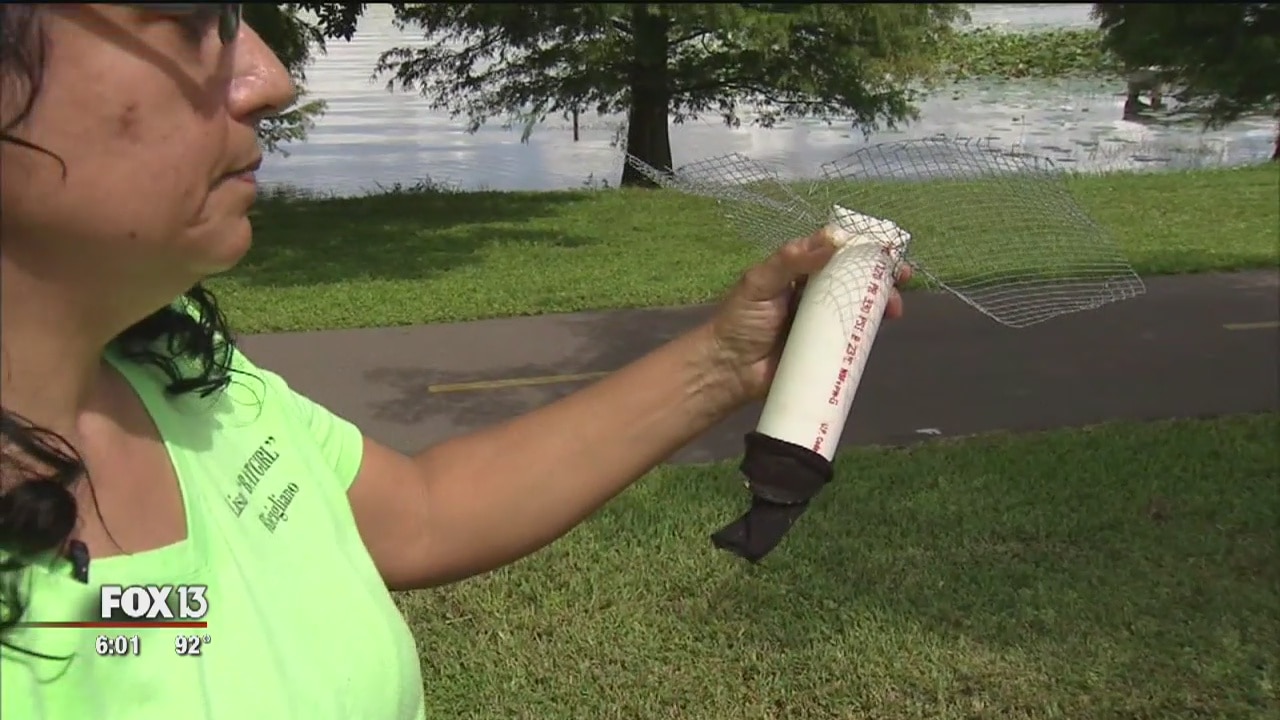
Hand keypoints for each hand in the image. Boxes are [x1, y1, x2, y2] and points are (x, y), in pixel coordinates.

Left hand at [704, 230, 911, 402]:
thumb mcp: (760, 281)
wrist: (727, 369)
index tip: (887, 247)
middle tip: (904, 278)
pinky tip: (882, 330)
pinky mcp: (825, 350)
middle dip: (881, 277)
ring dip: (881, 304)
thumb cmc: (740, 320)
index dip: (862, 247)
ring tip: (895, 308)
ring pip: (858, 307)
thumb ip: (792, 259)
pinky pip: (852, 338)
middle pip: (854, 279)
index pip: (835, 251)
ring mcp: (821, 323)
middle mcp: (813, 293)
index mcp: (798, 271)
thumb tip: (836, 238)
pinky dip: (870, 334)